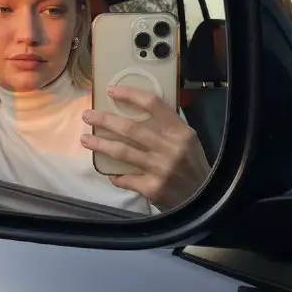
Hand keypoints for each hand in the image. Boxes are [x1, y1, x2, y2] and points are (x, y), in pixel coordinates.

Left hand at [81, 85, 210, 209]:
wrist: (206, 200)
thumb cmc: (193, 166)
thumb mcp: (188, 141)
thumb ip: (167, 127)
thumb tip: (136, 110)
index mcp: (180, 132)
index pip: (153, 104)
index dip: (130, 95)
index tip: (111, 90)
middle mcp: (170, 148)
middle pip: (130, 128)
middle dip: (104, 120)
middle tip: (87, 115)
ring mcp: (160, 169)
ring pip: (122, 152)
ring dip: (100, 145)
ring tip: (85, 139)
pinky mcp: (152, 188)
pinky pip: (125, 178)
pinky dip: (114, 175)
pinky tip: (109, 172)